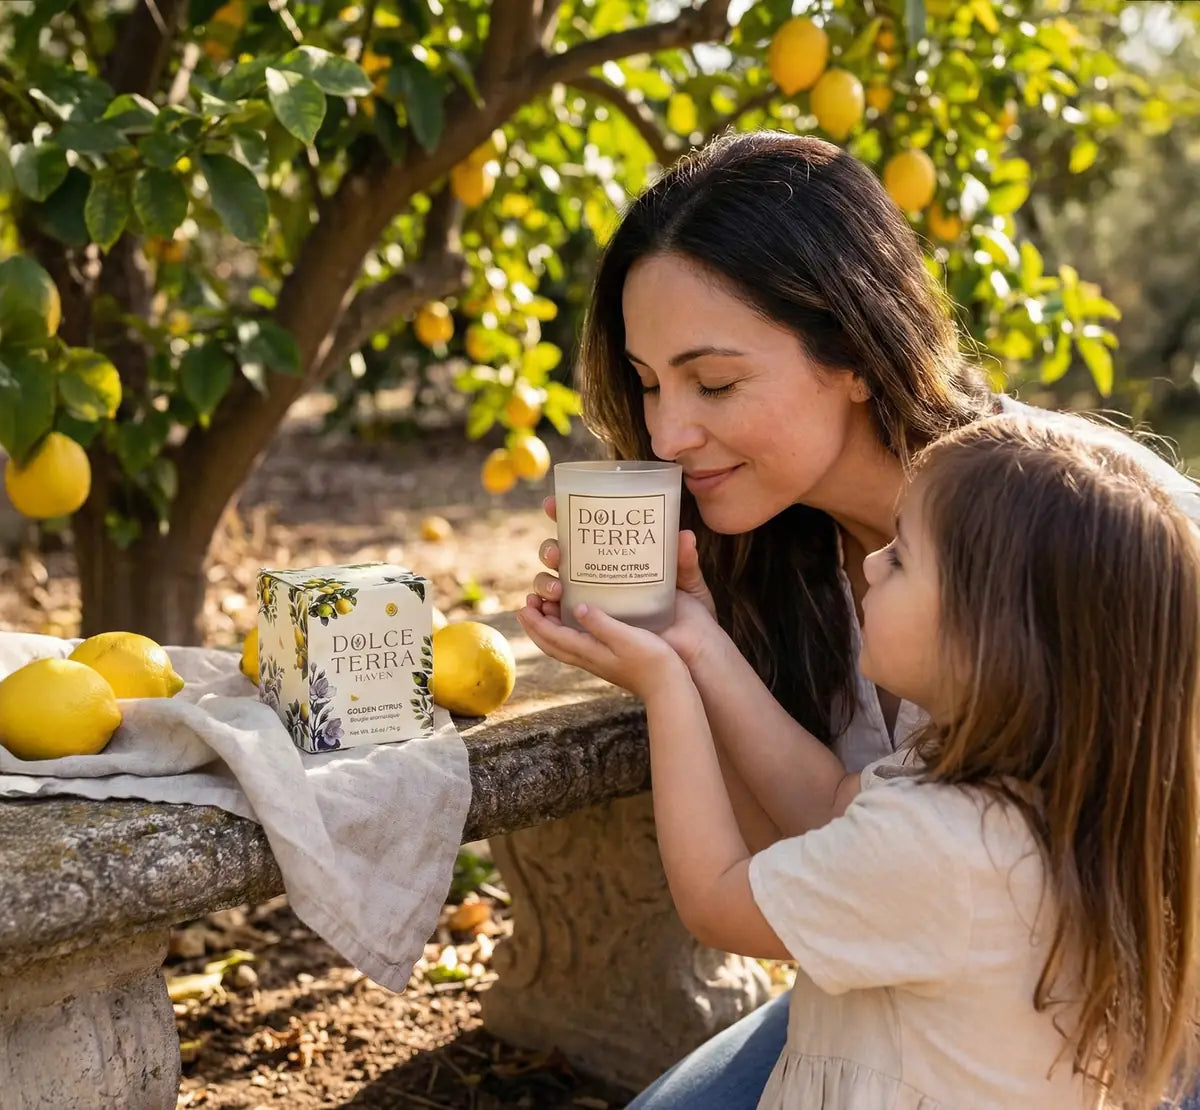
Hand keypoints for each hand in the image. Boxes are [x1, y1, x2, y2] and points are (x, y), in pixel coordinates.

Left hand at [516, 597, 688, 701]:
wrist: (668, 687)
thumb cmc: (652, 661)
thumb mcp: (626, 637)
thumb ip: (602, 623)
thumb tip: (579, 608)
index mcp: (588, 651)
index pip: (552, 637)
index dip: (536, 621)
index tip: (524, 605)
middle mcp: (587, 658)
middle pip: (550, 643)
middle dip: (535, 624)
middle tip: (528, 603)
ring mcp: (595, 660)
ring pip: (561, 645)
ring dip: (547, 628)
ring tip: (544, 608)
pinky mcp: (605, 659)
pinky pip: (574, 645)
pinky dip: (563, 632)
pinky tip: (573, 621)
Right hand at [530, 497, 720, 665]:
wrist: (695, 653)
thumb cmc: (691, 615)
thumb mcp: (689, 584)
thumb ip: (684, 562)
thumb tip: (684, 535)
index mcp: (617, 559)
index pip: (583, 531)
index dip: (562, 514)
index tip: (553, 504)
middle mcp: (597, 577)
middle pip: (560, 555)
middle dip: (550, 549)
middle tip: (557, 554)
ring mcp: (589, 601)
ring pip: (551, 583)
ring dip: (544, 581)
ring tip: (556, 588)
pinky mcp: (587, 627)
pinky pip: (556, 618)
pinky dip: (543, 611)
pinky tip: (543, 607)